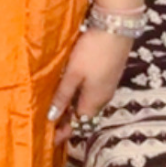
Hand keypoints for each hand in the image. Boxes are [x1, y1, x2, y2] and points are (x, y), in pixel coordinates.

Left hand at [47, 28, 131, 145]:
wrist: (116, 28)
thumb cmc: (93, 52)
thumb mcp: (73, 74)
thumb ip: (62, 96)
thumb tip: (51, 118)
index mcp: (93, 101)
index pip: (77, 124)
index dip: (63, 132)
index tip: (48, 138)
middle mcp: (102, 98)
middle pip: (83, 115)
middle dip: (67, 120)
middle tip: (48, 123)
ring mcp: (106, 86)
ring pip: (87, 102)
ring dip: (72, 106)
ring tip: (54, 106)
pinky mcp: (108, 74)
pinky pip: (91, 92)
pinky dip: (79, 94)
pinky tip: (69, 88)